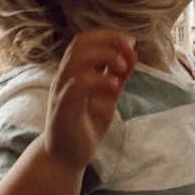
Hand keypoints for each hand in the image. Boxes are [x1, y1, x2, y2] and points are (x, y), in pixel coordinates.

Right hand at [42, 29, 136, 173]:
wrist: (65, 158)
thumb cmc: (85, 126)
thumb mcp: (107, 98)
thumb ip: (117, 77)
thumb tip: (132, 54)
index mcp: (74, 73)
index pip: (84, 40)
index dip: (108, 35)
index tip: (130, 42)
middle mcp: (64, 78)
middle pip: (80, 44)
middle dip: (108, 41)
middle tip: (129, 50)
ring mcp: (62, 92)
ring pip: (76, 60)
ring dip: (104, 57)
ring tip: (122, 68)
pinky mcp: (63, 109)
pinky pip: (76, 86)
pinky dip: (98, 80)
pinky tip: (114, 86)